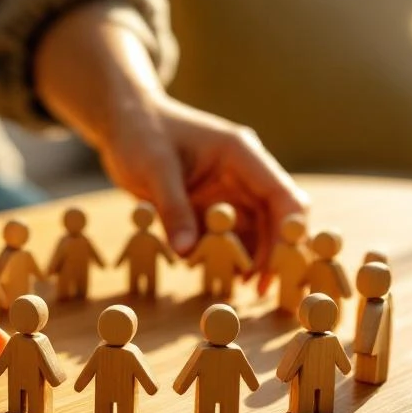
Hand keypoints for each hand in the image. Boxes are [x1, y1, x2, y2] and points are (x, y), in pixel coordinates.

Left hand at [98, 94, 308, 294]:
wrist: (123, 123)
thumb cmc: (140, 133)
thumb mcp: (154, 168)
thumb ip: (173, 209)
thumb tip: (187, 252)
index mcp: (241, 153)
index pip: (281, 194)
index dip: (288, 230)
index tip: (280, 264)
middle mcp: (243, 174)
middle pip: (277, 218)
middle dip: (274, 253)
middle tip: (260, 289)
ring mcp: (229, 192)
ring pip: (255, 232)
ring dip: (251, 258)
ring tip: (238, 287)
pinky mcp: (212, 208)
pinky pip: (228, 237)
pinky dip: (225, 256)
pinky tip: (215, 274)